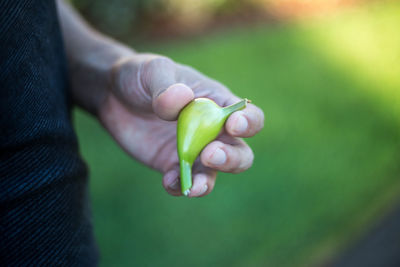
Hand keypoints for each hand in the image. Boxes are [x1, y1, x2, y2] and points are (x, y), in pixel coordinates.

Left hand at [98, 54, 263, 196]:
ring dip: (207, 182)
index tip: (234, 125)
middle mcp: (211, 131)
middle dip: (232, 158)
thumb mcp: (153, 71)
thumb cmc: (142, 76)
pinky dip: (180, 186)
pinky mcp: (172, 165)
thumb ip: (166, 85)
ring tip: (194, 186)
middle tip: (210, 154)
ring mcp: (193, 151)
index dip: (249, 123)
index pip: (248, 116)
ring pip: (213, 173)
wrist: (114, 95)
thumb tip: (181, 100)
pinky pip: (183, 182)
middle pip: (239, 152)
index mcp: (218, 103)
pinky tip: (168, 181)